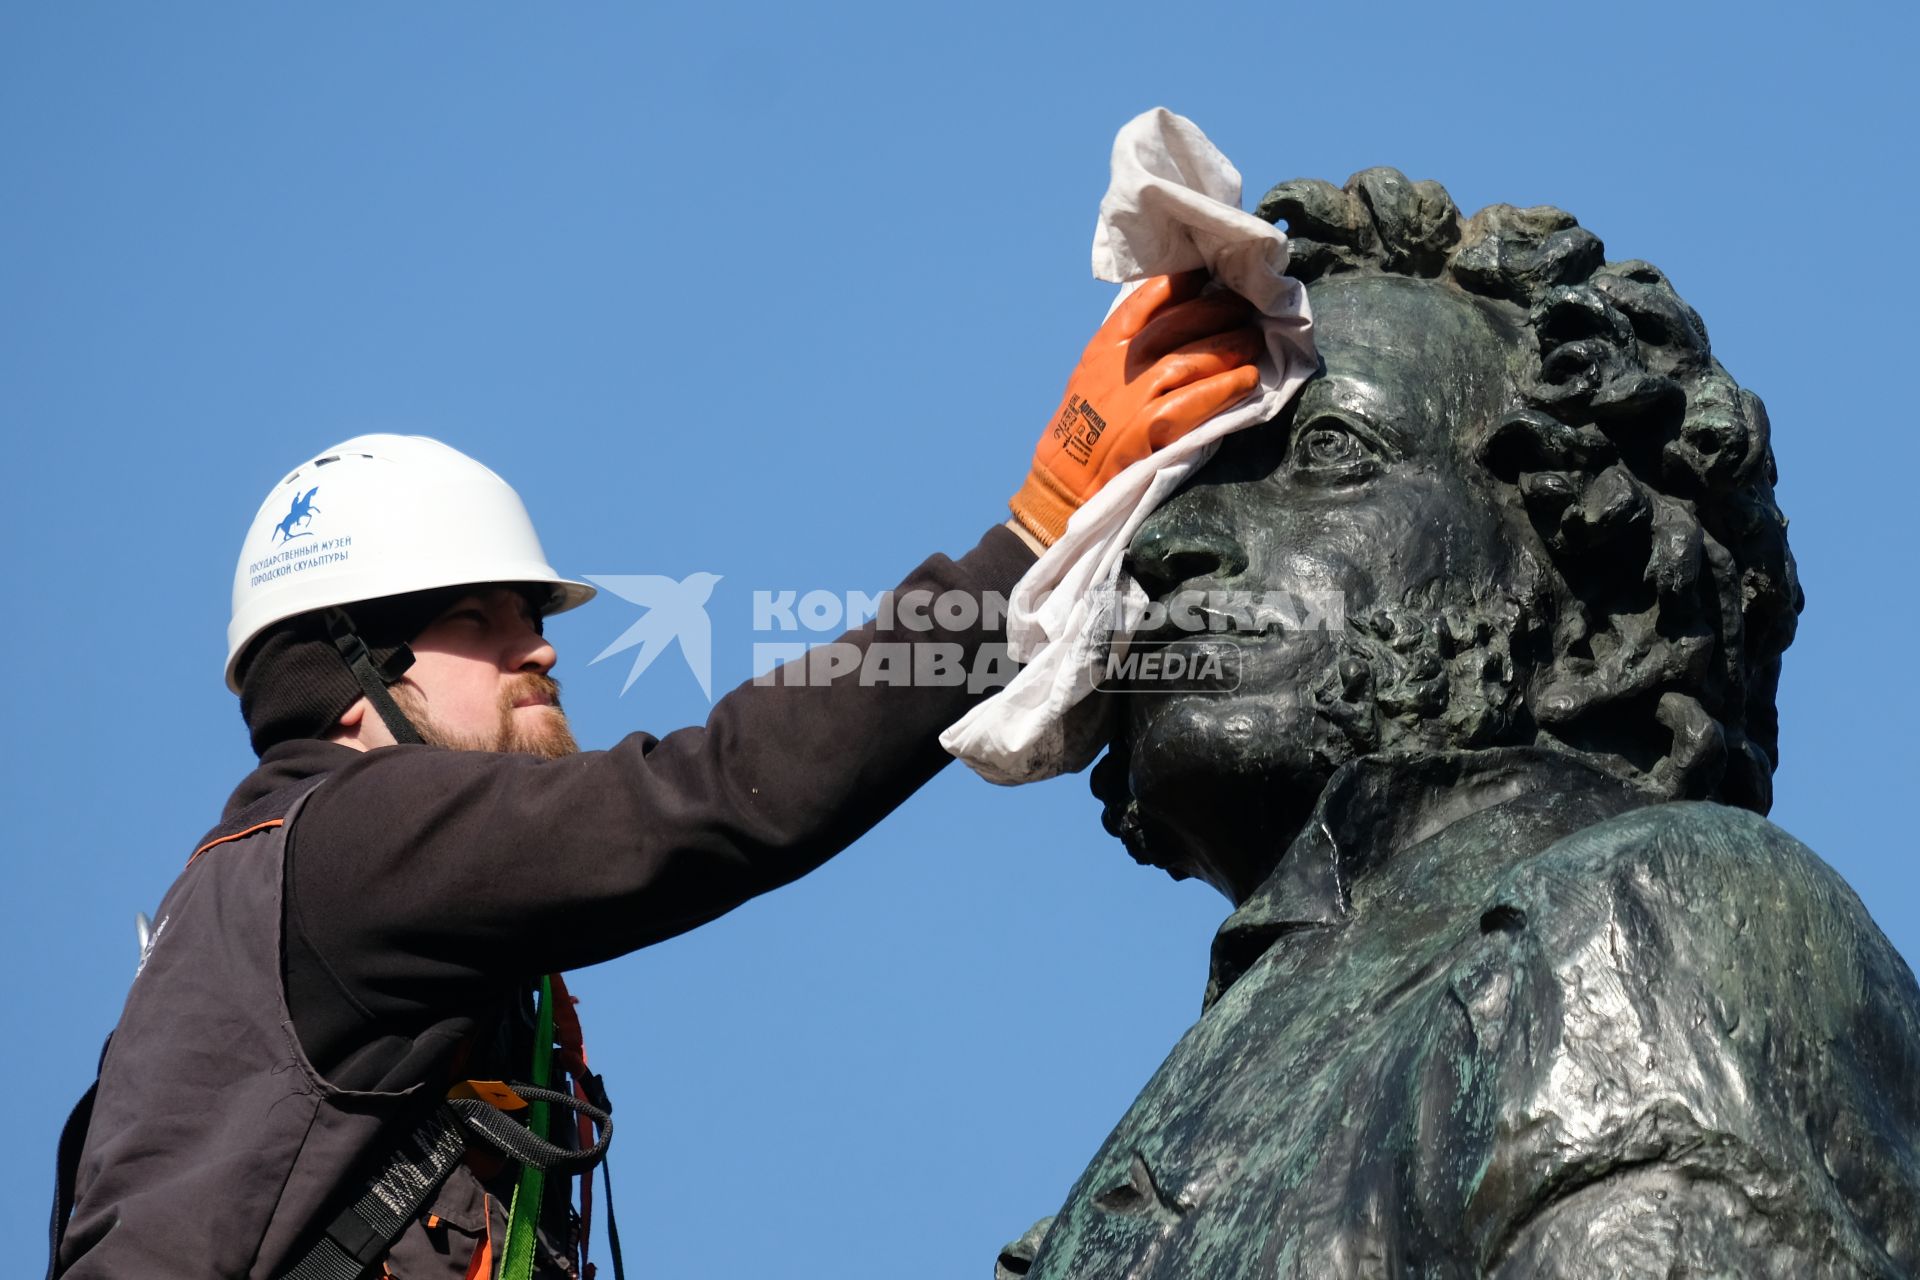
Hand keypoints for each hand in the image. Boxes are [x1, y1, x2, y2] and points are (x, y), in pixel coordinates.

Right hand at [1010, 271, 1262, 545]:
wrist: (1064, 480)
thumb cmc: (1082, 428)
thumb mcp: (1093, 375)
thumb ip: (1126, 349)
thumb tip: (1171, 323)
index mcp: (1105, 347)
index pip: (1147, 300)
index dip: (1183, 282)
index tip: (1210, 273)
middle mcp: (1119, 366)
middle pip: (1178, 323)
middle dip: (1218, 310)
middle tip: (1247, 308)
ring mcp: (1134, 397)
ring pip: (1192, 359)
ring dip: (1230, 347)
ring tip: (1254, 342)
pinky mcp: (1149, 429)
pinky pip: (1196, 401)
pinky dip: (1226, 388)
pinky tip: (1247, 381)